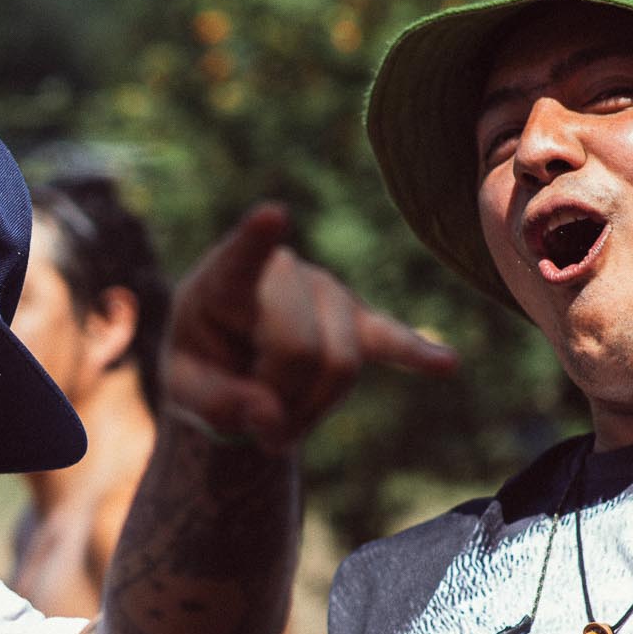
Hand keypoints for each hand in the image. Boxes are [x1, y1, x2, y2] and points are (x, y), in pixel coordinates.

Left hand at [162, 205, 457, 452]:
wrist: (232, 365)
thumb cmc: (204, 371)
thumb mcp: (187, 395)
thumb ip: (218, 408)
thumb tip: (270, 417)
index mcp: (223, 283)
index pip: (240, 261)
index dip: (257, 241)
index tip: (272, 215)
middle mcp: (283, 273)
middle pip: (299, 350)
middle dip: (278, 399)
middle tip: (254, 418)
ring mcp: (328, 293)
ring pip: (340, 365)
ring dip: (309, 409)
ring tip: (279, 414)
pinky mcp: (361, 320)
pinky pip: (390, 340)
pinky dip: (414, 353)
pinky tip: (445, 364)